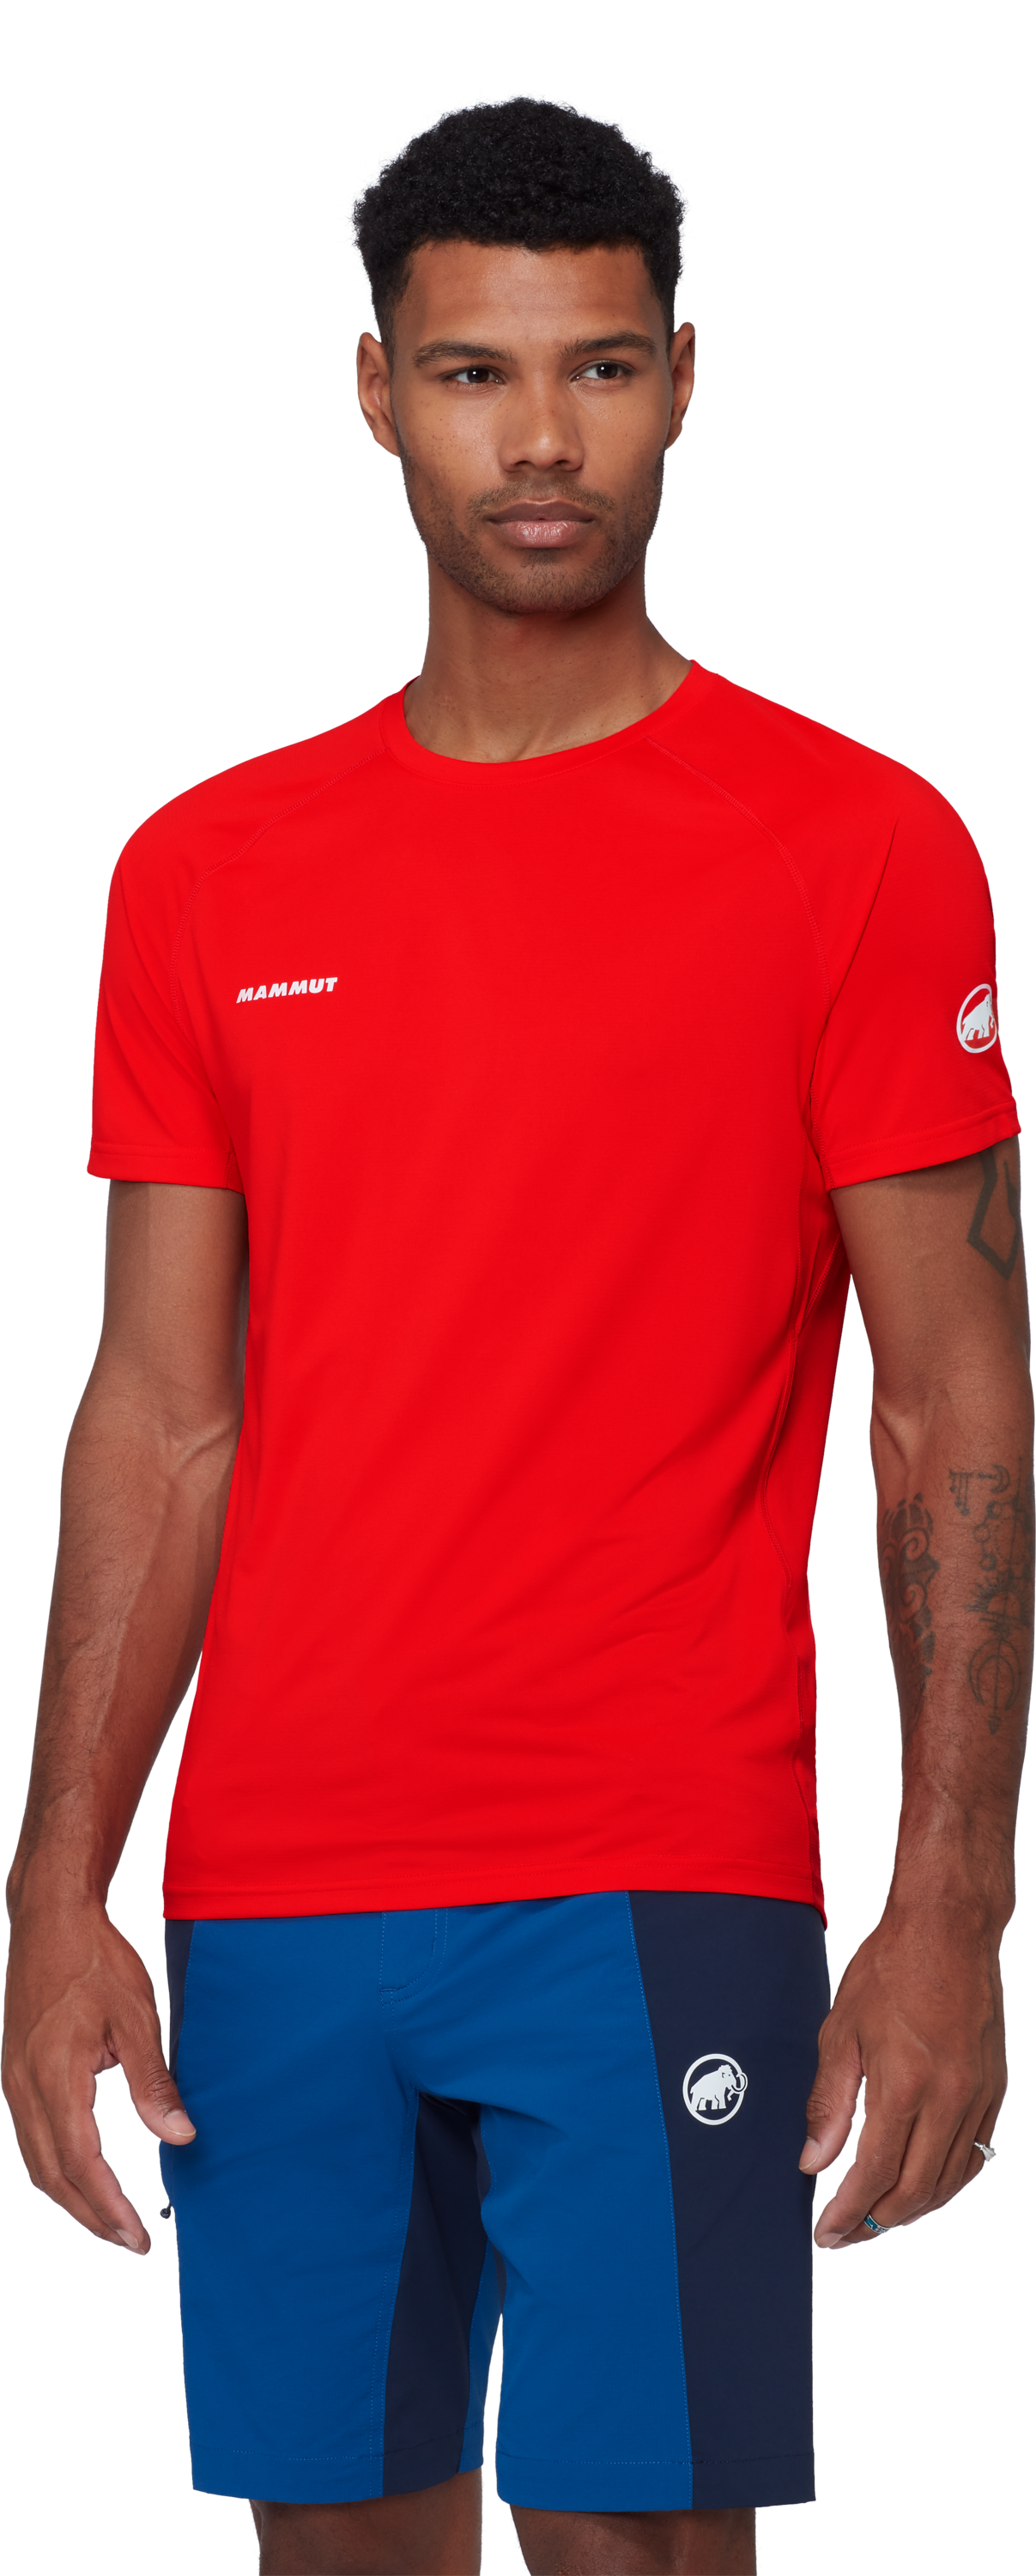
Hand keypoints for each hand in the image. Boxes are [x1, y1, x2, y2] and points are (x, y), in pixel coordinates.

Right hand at [1, 1883, 194, 2253]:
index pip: (82, 2165)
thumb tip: (179, 2138)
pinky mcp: (14, 2072)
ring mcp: (13, 2082)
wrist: (48, 1919)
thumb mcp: (137, 2018)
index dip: (109, 2208)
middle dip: (91, 2217)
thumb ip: (153, 2084)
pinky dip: (55, 2169)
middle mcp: (25, 2088)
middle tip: (130, 2241)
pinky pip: (30, 2139)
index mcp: (56, 2078)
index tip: (138, 2237)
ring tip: (109, 2220)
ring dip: (71, 2199)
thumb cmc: (97, 1961)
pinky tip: (81, 2175)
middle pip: (52, 2176)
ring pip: (36, 2162)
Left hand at [799, 1900, 1006, 2247]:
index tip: (825, 2232)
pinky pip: (975, 2156)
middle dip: (876, 2223)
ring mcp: (978, 2098)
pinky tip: (923, 2186)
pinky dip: (947, 2183)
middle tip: (846, 2234)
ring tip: (877, 2218)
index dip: (848, 2212)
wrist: (950, 1929)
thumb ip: (828, 2102)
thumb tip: (813, 2161)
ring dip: (912, 2210)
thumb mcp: (841, 2029)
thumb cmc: (891, 1968)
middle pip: (915, 2191)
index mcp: (905, 2086)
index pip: (875, 2175)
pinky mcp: (995, 2091)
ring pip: (949, 2182)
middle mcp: (949, 2101)